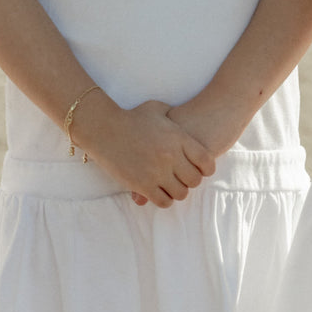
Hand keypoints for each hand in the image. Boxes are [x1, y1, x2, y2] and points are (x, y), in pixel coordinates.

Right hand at [79, 98, 214, 208]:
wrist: (104, 130)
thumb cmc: (130, 118)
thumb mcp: (156, 109)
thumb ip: (173, 114)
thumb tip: (180, 115)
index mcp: (178, 138)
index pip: (206, 161)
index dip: (206, 169)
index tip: (199, 169)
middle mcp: (171, 156)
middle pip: (194, 180)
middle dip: (190, 181)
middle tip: (181, 178)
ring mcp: (157, 172)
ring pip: (181, 194)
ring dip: (176, 192)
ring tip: (168, 186)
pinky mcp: (143, 185)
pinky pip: (164, 201)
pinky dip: (164, 200)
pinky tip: (157, 193)